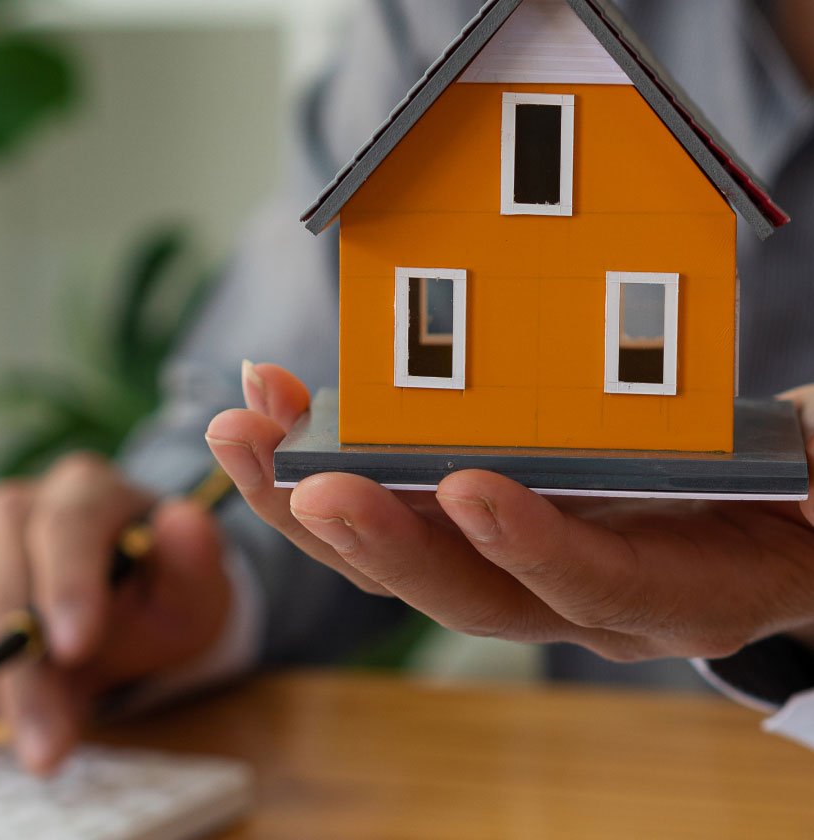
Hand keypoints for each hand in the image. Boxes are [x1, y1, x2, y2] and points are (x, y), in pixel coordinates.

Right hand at [0, 453, 230, 773]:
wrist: (124, 606)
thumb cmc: (157, 593)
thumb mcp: (192, 587)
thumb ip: (194, 559)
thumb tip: (183, 522)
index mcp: (84, 489)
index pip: (66, 524)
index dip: (66, 584)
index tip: (76, 647)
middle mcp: (13, 508)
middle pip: (1, 583)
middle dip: (25, 676)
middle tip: (49, 746)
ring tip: (45, 709)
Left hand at [206, 362, 813, 661]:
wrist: (743, 518)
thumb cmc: (782, 500)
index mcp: (663, 593)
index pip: (594, 588)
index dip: (536, 549)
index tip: (473, 487)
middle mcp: (569, 597)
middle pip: (461, 592)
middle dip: (378, 541)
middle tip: (306, 479)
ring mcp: (506, 564)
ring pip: (395, 555)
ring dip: (310, 497)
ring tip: (243, 432)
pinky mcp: (464, 524)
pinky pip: (384, 505)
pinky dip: (323, 453)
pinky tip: (274, 405)